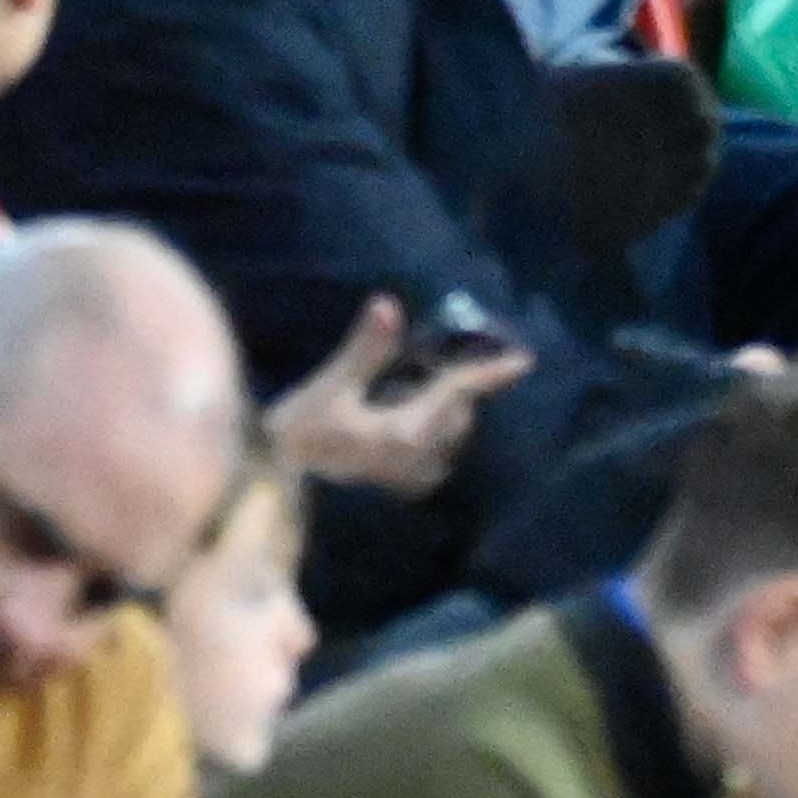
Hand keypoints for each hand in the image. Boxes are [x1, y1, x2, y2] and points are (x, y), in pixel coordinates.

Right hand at [267, 295, 534, 495]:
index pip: (459, 393)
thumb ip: (364, 350)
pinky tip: (401, 412)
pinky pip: (430, 450)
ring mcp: (407, 476)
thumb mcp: (329, 389)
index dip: (491, 373)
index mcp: (407, 431)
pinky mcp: (393, 482)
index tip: (525, 359)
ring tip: (419, 381)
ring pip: (446, 434)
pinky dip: (429, 425)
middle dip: (458, 385)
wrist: (272, 492)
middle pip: (456, 412)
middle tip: (441, 358)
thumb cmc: (297, 438)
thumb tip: (390, 305)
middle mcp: (417, 457)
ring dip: (443, 407)